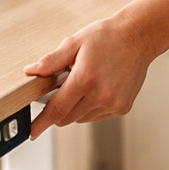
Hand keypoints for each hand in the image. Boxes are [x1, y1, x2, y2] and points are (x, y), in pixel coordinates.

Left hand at [25, 11, 156, 138]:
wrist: (138, 37)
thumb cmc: (107, 37)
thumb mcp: (74, 43)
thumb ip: (51, 61)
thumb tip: (30, 72)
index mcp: (84, 79)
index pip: (56, 109)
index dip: (41, 123)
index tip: (32, 132)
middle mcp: (100, 95)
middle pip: (66, 117)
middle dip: (58, 107)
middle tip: (64, 85)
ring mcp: (113, 103)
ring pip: (81, 118)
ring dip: (75, 107)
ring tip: (86, 82)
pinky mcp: (122, 107)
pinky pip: (97, 116)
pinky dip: (90, 107)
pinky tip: (98, 87)